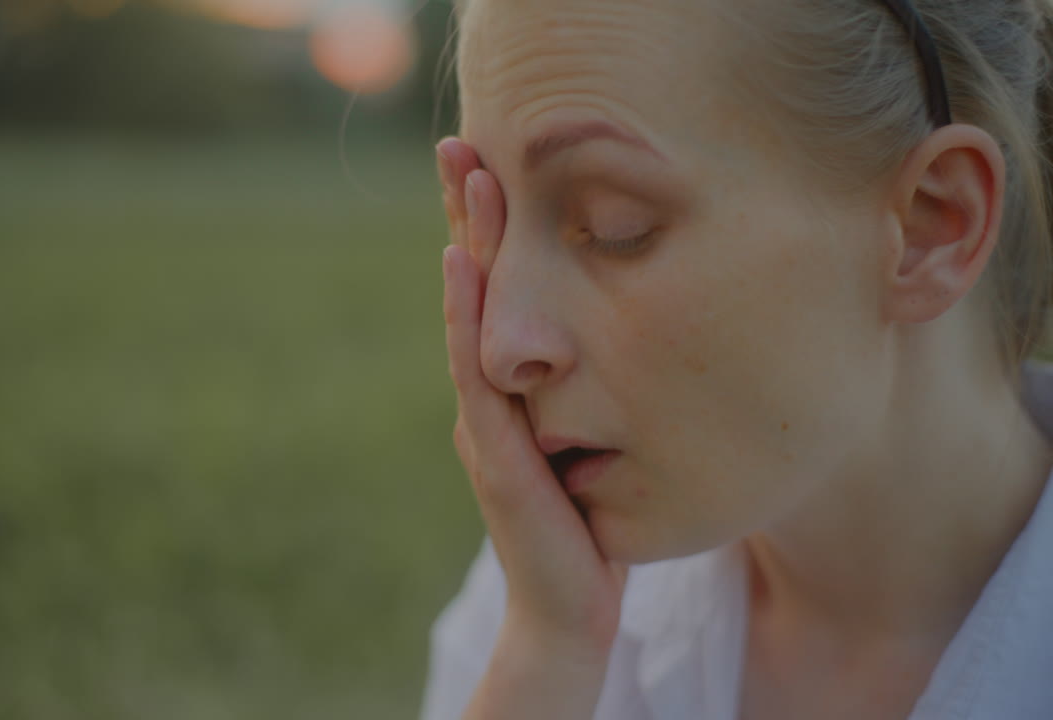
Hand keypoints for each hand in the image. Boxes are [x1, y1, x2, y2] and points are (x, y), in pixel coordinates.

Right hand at [437, 138, 627, 710]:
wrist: (572, 611)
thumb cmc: (589, 530)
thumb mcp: (593, 445)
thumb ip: (584, 398)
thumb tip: (620, 344)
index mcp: (511, 390)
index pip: (496, 297)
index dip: (486, 234)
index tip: (488, 165)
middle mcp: (488, 396)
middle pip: (472, 290)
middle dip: (464, 218)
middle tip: (457, 145)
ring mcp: (483, 422)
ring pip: (469, 318)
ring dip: (465, 245)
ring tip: (467, 179)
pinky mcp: (492, 454)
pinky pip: (477, 373)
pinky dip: (466, 315)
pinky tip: (461, 266)